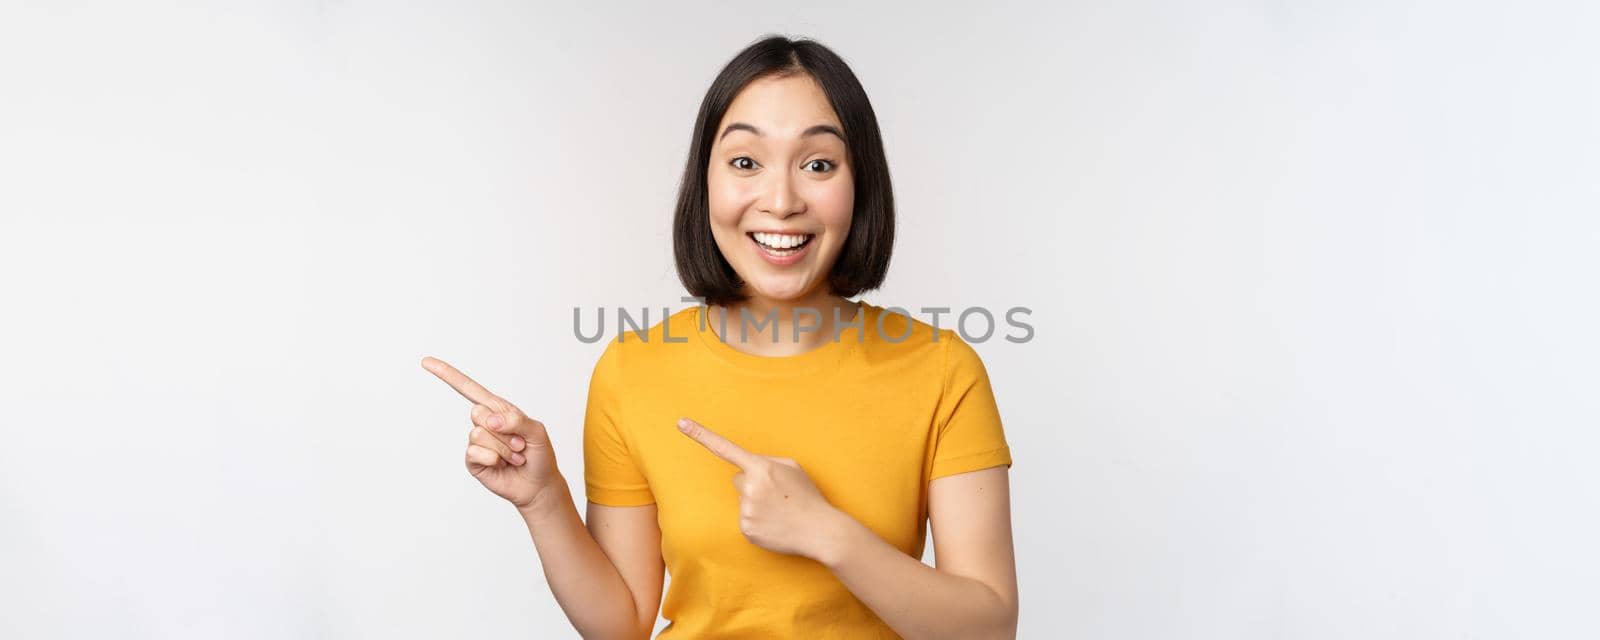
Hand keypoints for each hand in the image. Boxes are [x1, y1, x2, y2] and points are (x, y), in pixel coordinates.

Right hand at [422, 356, 559, 512]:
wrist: (538, 485)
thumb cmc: (539, 455)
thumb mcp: (537, 432)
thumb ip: (517, 420)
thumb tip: (490, 420)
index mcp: (498, 409)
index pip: (469, 388)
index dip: (448, 375)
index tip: (426, 362)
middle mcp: (484, 423)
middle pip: (477, 413)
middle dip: (504, 431)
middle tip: (519, 443)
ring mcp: (477, 442)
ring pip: (478, 434)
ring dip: (503, 448)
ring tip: (514, 456)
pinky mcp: (473, 461)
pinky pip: (475, 452)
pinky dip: (494, 459)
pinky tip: (502, 465)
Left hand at [676, 417, 846, 559]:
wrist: (820, 530)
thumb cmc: (807, 496)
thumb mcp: (792, 468)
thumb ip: (767, 462)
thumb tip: (747, 469)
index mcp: (761, 467)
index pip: (725, 448)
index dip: (700, 434)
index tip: (680, 423)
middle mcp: (750, 487)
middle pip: (739, 480)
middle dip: (753, 485)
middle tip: (778, 496)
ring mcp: (746, 510)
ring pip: (742, 500)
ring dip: (757, 504)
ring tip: (780, 511)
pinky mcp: (746, 529)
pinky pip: (745, 519)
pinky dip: (757, 521)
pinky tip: (775, 524)